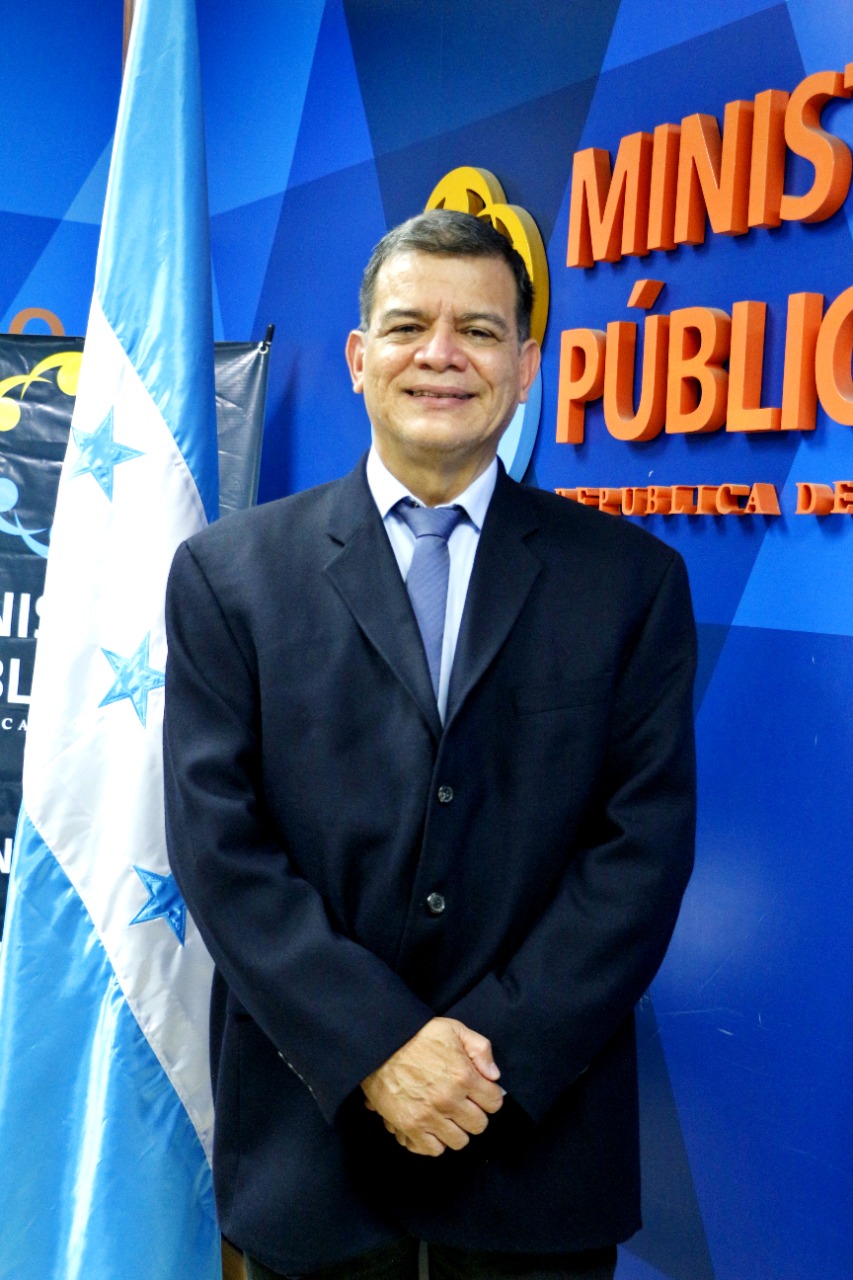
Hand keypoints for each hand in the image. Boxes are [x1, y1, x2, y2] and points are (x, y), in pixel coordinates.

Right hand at [361, 1017, 502, 1156]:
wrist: (380, 1044)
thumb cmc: (418, 1035)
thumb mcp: (454, 1029)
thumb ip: (481, 1049)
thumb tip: (494, 1076)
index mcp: (463, 1075)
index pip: (494, 1103)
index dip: (489, 1096)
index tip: (479, 1092)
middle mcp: (449, 1100)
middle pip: (479, 1125)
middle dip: (474, 1114)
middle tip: (463, 1104)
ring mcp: (429, 1116)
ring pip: (459, 1141)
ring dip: (456, 1130)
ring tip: (447, 1117)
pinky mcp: (410, 1126)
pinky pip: (432, 1149)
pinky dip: (434, 1142)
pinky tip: (432, 1127)